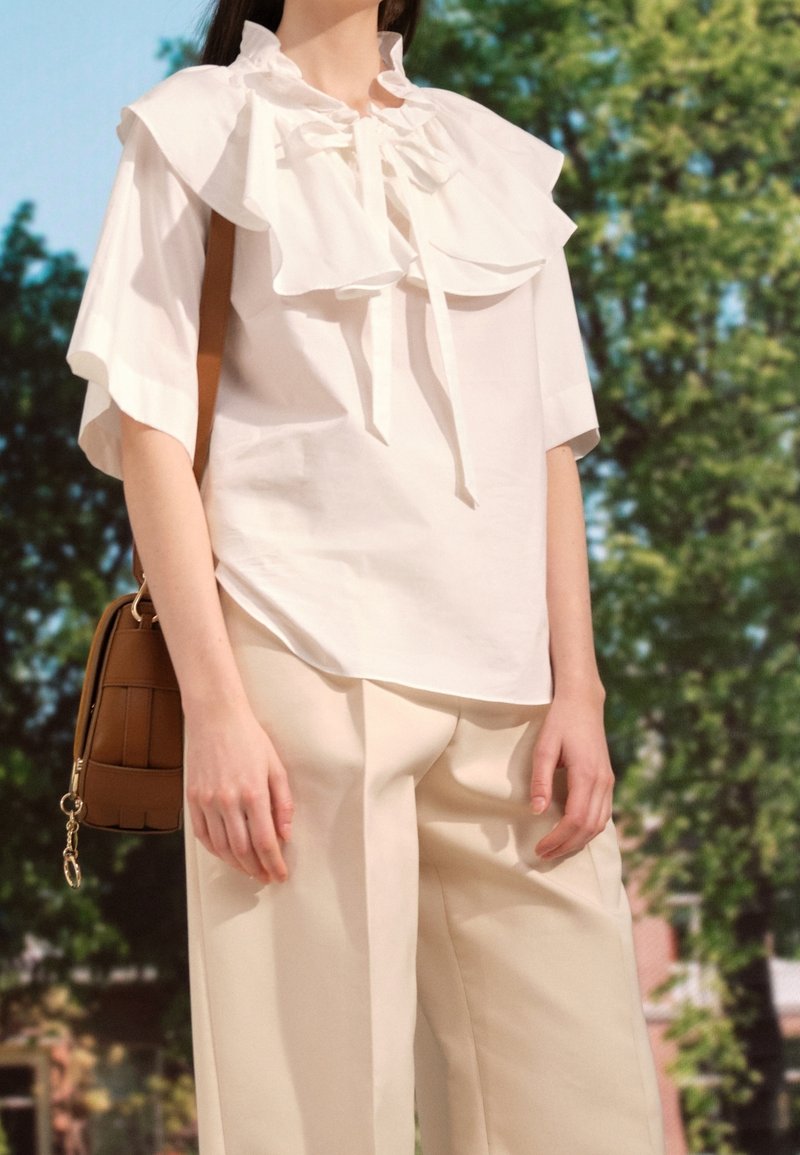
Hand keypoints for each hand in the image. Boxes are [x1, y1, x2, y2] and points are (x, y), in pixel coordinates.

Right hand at [184, 702, 294, 883]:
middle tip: (267, 877)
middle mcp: (228, 801)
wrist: (215, 717)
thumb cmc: (249, 739)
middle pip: (243, 850)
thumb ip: (283, 802)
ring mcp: (207, 801)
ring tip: (250, 870)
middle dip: (257, 869)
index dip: (274, 863)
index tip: (281, 875)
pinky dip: (215, 851)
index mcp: (253, 793)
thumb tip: (286, 834)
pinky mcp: (193, 798)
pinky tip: (227, 855)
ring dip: (237, 865)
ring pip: (221, 847)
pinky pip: (203, 835)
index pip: (265, 841)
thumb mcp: (275, 766)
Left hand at [529, 689, 614, 860]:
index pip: (575, 819)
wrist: (583, 702)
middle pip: (590, 828)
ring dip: (579, 842)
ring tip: (557, 849)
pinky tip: (573, 834)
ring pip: (600, 824)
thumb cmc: (560, 722)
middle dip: (567, 846)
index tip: (539, 848)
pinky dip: (589, 830)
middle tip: (544, 855)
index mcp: (587, 775)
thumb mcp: (544, 747)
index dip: (558, 838)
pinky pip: (603, 814)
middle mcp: (603, 782)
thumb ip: (540, 780)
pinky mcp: (607, 780)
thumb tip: (536, 811)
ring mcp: (608, 782)